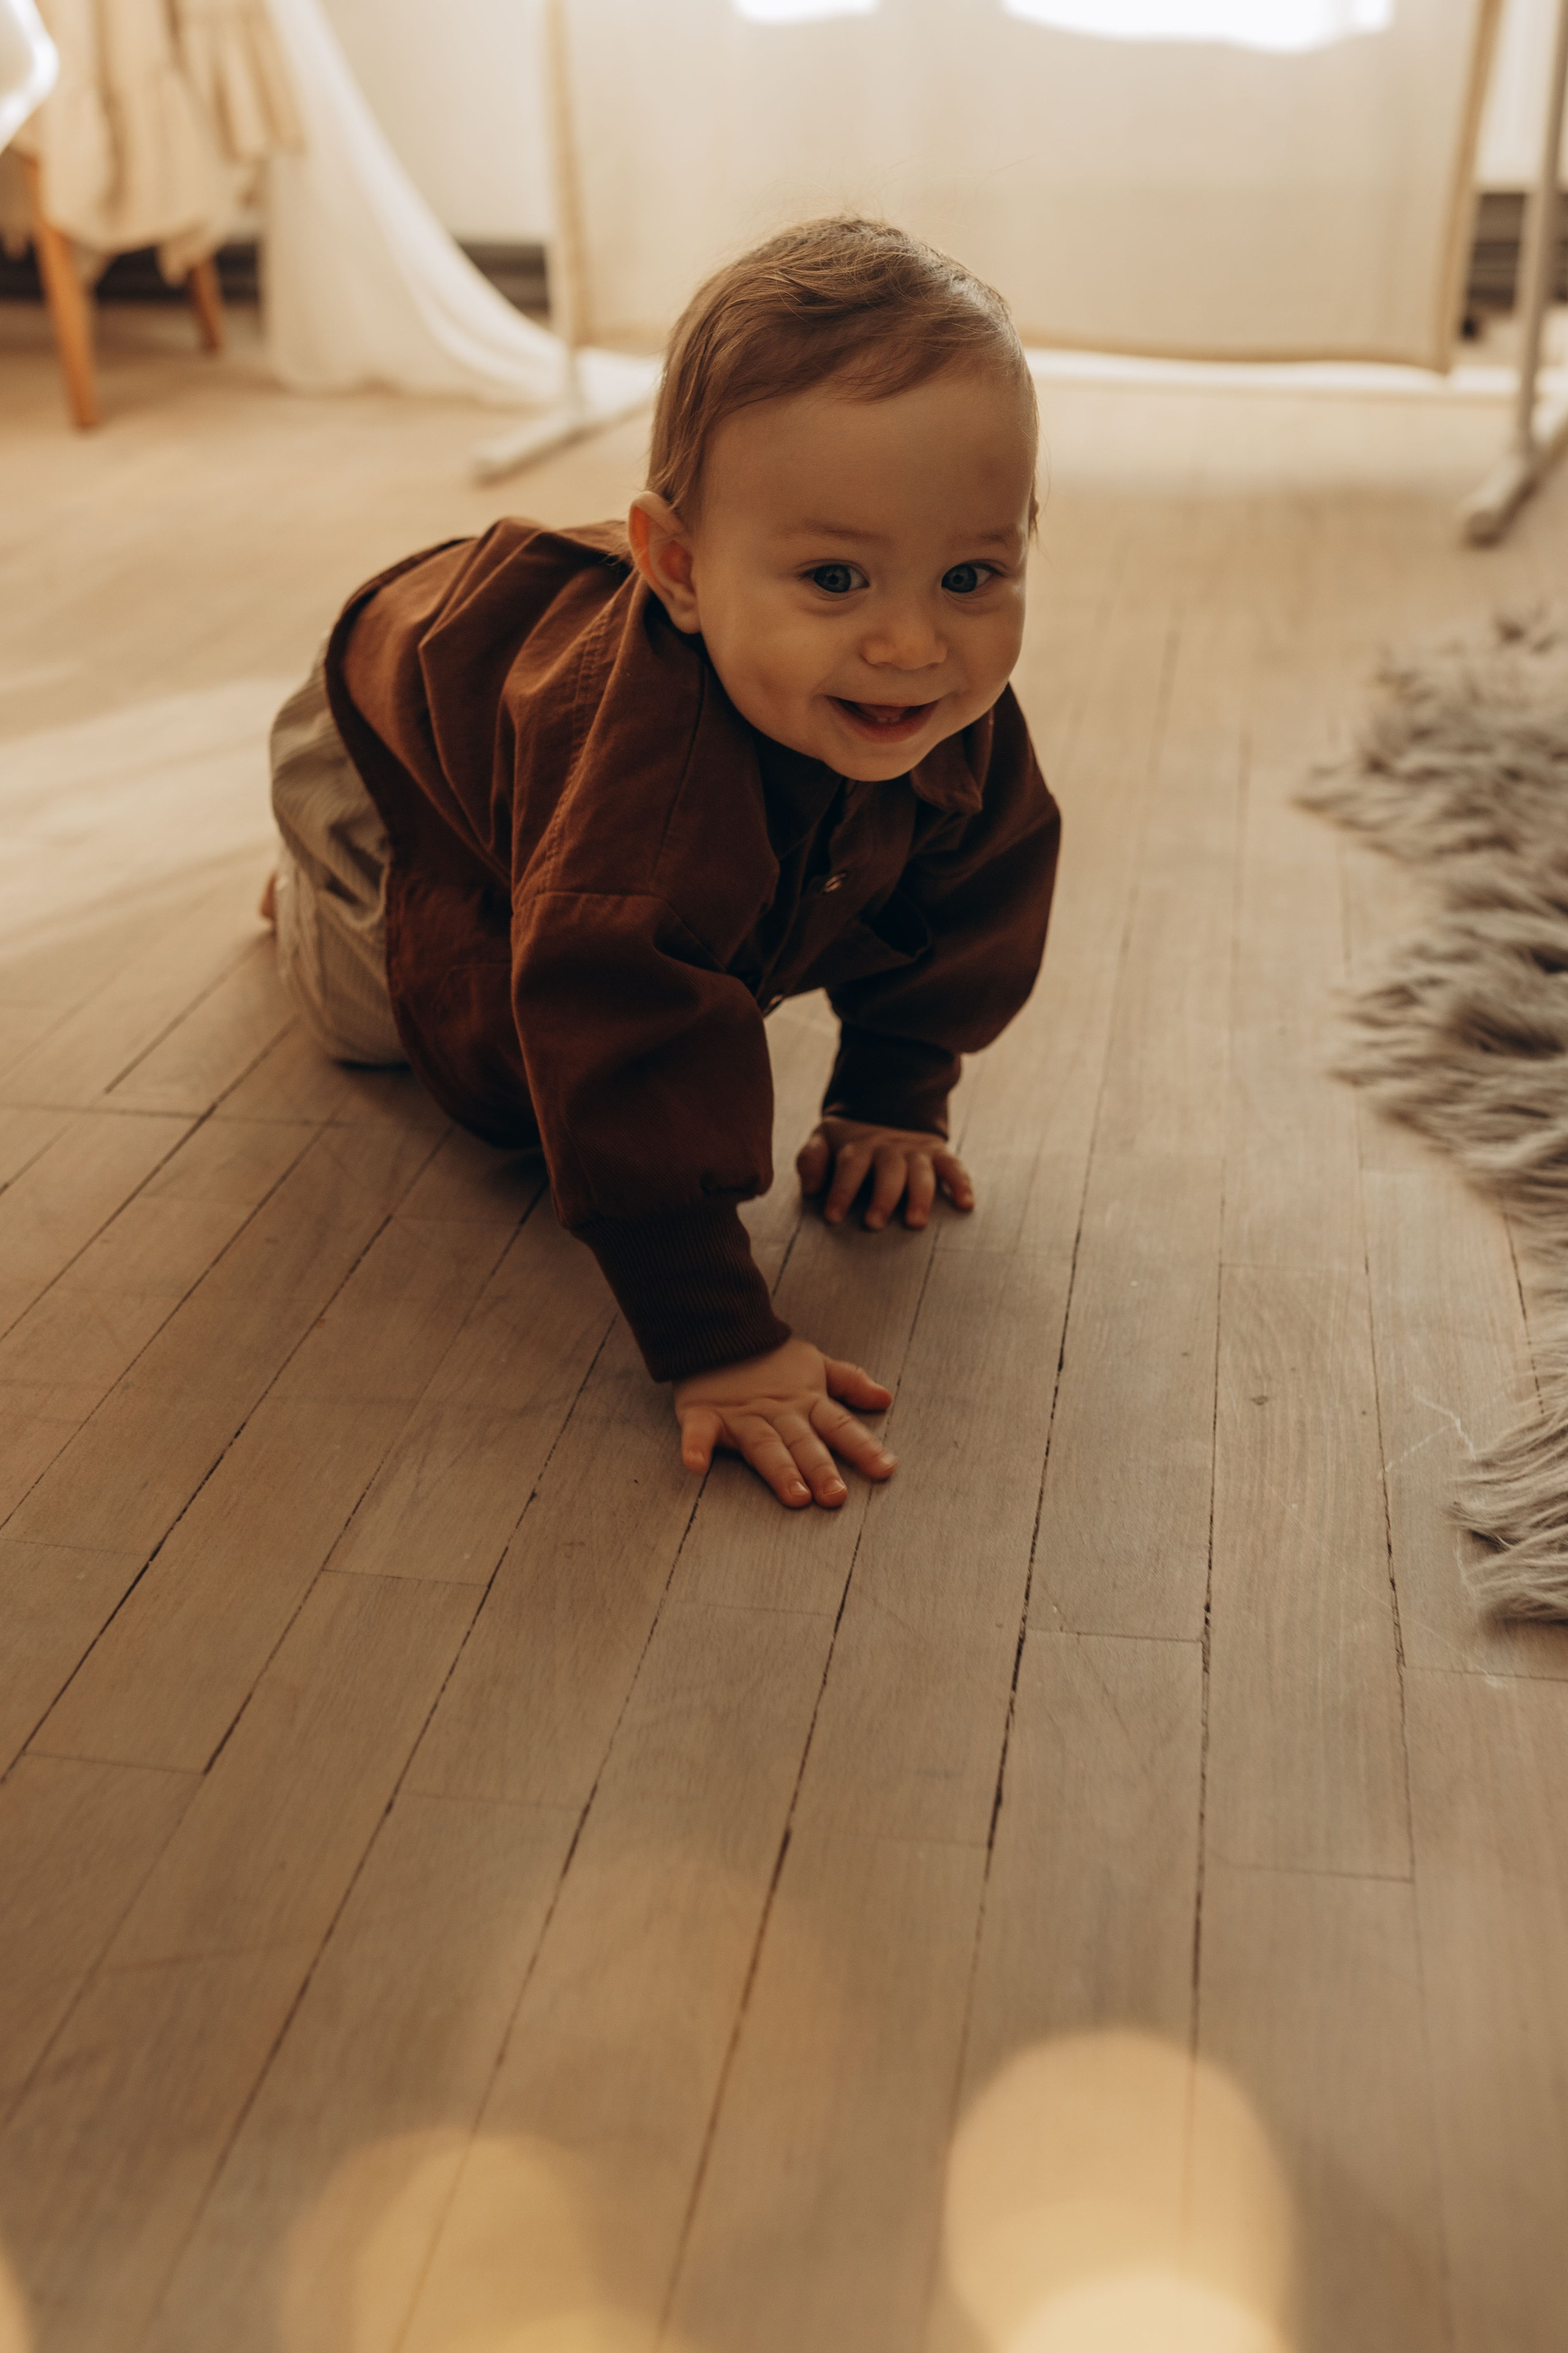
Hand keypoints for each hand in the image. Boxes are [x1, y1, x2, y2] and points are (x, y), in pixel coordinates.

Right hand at [674, 1336, 894, 1509]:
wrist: (717, 1329)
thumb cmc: (770, 1357)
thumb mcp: (815, 1364)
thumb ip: (849, 1382)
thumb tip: (885, 1399)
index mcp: (805, 1402)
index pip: (839, 1426)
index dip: (863, 1447)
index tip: (885, 1470)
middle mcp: (777, 1413)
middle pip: (802, 1443)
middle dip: (820, 1468)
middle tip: (836, 1496)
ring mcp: (740, 1415)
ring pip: (763, 1445)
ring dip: (779, 1469)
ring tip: (795, 1495)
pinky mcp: (703, 1414)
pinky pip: (699, 1432)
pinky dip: (695, 1447)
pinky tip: (695, 1466)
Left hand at [796, 1117, 974, 1231]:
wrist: (883, 1108)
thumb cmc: (848, 1141)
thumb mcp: (824, 1140)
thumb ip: (812, 1160)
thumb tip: (809, 1188)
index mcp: (859, 1146)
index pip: (850, 1167)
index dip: (841, 1191)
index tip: (832, 1217)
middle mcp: (889, 1148)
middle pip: (888, 1171)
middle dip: (882, 1198)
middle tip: (874, 1223)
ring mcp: (916, 1151)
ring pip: (920, 1173)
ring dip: (919, 1197)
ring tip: (915, 1222)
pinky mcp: (938, 1154)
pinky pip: (954, 1167)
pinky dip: (962, 1184)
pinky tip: (965, 1205)